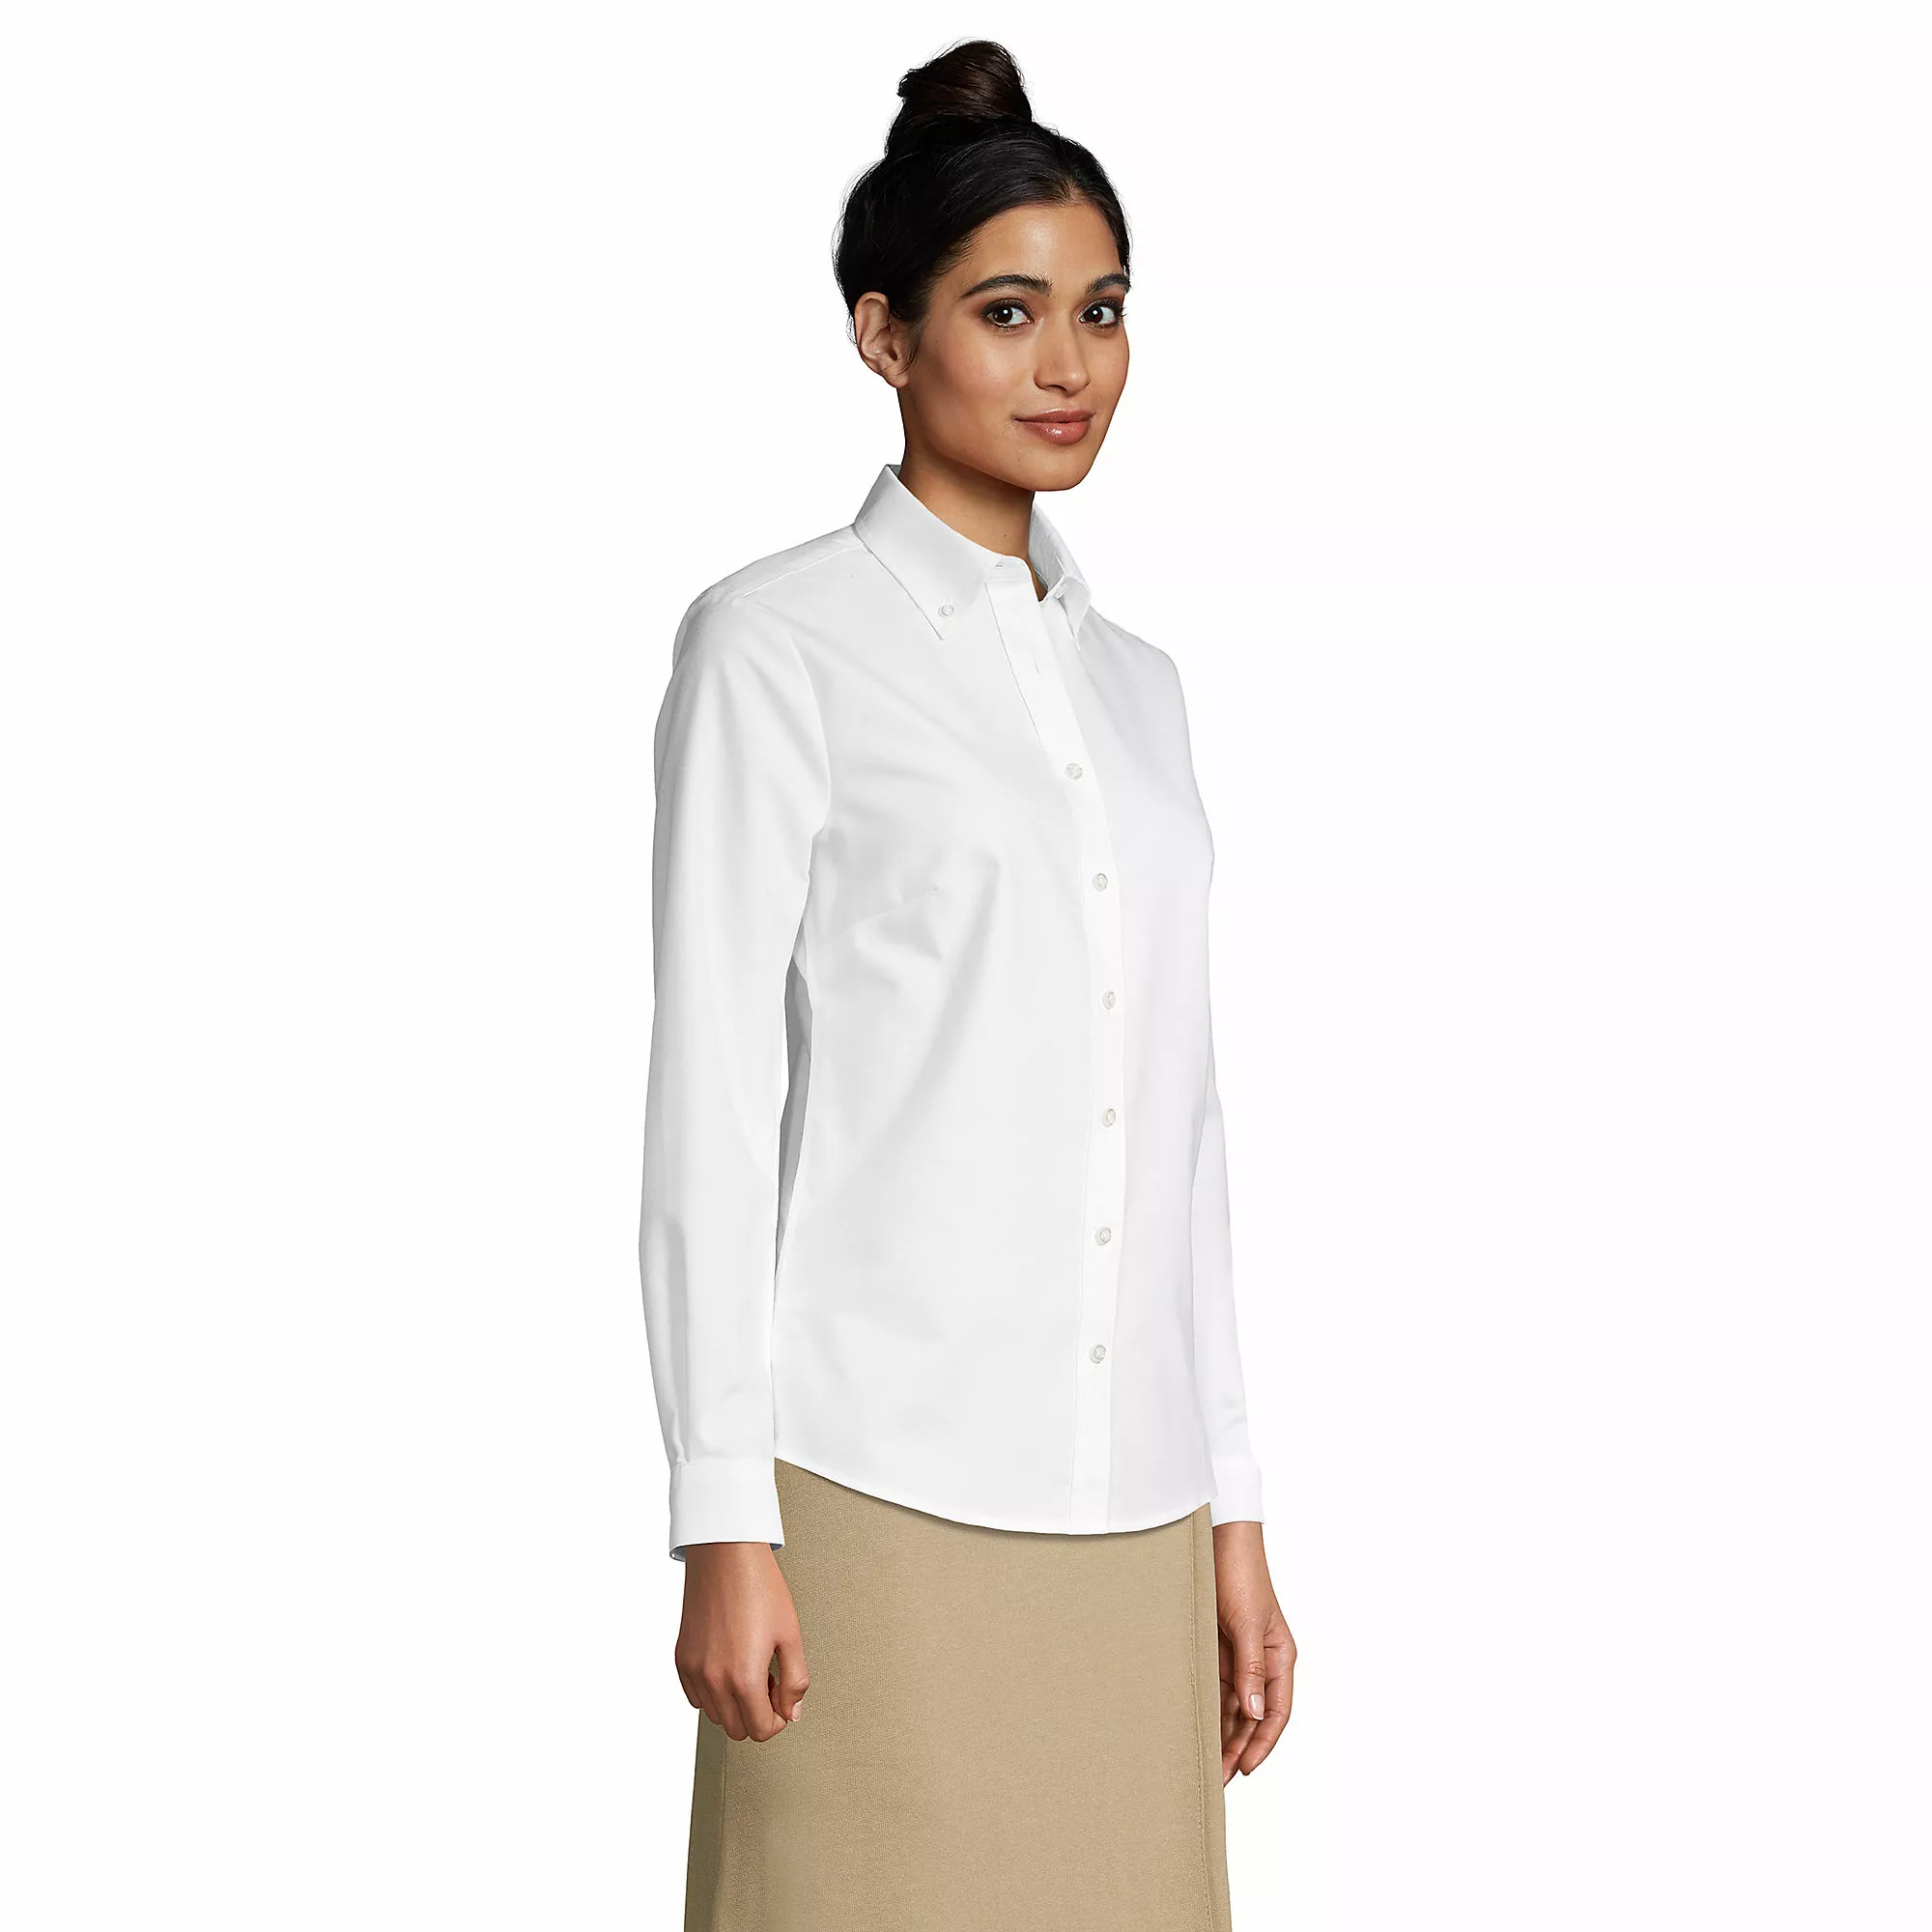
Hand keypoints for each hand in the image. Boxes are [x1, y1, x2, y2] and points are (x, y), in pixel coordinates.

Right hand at [675, 1542, 810, 1740]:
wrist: (726, 1554)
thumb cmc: (759, 1586)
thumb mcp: (791, 1634)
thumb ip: (795, 1680)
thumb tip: (792, 1711)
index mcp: (744, 1677)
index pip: (760, 1730)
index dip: (778, 1720)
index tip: (782, 1702)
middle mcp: (713, 1679)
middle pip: (737, 1729)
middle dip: (757, 1713)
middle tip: (768, 1681)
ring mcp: (694, 1670)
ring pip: (715, 1715)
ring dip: (735, 1703)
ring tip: (749, 1668)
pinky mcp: (681, 1658)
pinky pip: (695, 1696)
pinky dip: (712, 1692)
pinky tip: (728, 1665)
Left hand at [1210, 1521, 1294, 1783]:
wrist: (1216, 1538)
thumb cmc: (1240, 1573)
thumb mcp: (1248, 1623)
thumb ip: (1252, 1668)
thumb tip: (1254, 1713)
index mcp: (1280, 1657)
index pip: (1275, 1711)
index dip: (1262, 1743)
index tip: (1244, 1769)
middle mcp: (1261, 1661)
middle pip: (1251, 1716)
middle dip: (1237, 1747)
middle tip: (1217, 1778)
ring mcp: (1238, 1656)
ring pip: (1231, 1706)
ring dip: (1220, 1732)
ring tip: (1203, 1763)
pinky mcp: (1216, 1647)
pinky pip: (1213, 1687)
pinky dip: (1206, 1708)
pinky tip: (1193, 1727)